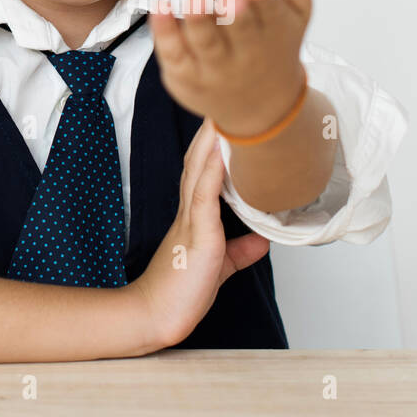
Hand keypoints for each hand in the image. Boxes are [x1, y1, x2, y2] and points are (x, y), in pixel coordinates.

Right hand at [127, 117, 270, 348]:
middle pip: (199, 160)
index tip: (227, 119)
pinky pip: (205, 197)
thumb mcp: (219, 266)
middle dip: (211, 131)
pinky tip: (220, 151)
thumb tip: (261, 240)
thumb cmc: (180, 293)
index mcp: (195, 216)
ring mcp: (192, 220)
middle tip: (225, 99)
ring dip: (211, 141)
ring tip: (223, 111)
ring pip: (200, 170)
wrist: (156, 317)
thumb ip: (240, 251)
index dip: (214, 145)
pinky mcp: (198, 234)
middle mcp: (190, 211)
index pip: (204, 171)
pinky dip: (213, 171)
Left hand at [148, 0, 311, 137]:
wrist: (261, 107)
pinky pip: (173, 52)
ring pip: (205, 43)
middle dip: (236, 13)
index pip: (273, 13)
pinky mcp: (186, 75)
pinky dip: (164, 31)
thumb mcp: (297, 11)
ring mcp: (215, 68)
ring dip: (199, 21)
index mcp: (275, 32)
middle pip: (240, 31)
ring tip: (195, 0)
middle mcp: (246, 53)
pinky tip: (161, 8)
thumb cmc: (275, 46)